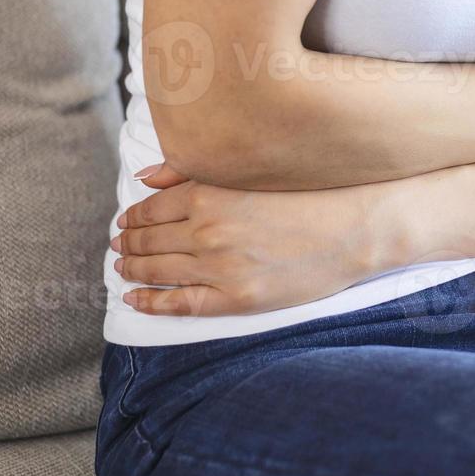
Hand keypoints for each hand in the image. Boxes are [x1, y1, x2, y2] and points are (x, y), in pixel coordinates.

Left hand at [111, 163, 396, 316]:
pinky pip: (181, 304)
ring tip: (123, 269)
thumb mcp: (249, 171)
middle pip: (148, 241)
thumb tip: (145, 177)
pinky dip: (152, 302)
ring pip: (157, 271)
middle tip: (119, 246)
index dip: (133, 218)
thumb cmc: (309, 193)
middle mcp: (206, 231)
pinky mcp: (237, 298)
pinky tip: (136, 299)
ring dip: (133, 270)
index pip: (151, 209)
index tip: (126, 222)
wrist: (355, 228)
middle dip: (128, 244)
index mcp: (207, 196)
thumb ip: (193, 171)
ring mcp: (220, 267)